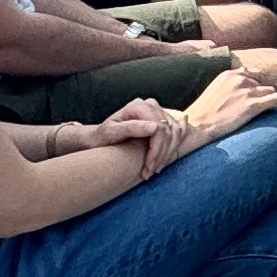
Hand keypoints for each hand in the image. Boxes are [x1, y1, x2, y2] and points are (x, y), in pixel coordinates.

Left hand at [41, 110, 167, 163]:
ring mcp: (157, 110)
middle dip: (162, 155)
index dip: (157, 150)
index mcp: (138, 106)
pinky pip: (176, 132)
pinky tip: (161, 159)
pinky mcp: (162, 118)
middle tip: (149, 172)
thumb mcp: (110, 133)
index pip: (159, 129)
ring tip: (153, 168)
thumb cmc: (101, 136)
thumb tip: (155, 127)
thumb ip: (131, 128)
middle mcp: (150, 104)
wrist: (99, 136)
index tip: (148, 167)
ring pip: (176, 133)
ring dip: (168, 154)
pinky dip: (172, 147)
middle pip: (169, 132)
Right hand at [167, 65, 276, 159]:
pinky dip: (274, 104)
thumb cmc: (204, 112)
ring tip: (261, 111)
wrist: (198, 126)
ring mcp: (247, 91)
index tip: (250, 97)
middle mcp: (240, 79)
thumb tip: (244, 72)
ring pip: (270, 90)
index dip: (253, 86)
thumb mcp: (215, 88)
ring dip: (268, 99)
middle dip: (260, 94)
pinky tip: (268, 111)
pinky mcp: (253, 105)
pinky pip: (275, 99)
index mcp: (229, 74)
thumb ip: (230, 81)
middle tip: (255, 107)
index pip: (252, 74)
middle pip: (262, 83)